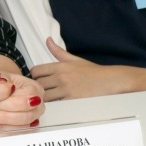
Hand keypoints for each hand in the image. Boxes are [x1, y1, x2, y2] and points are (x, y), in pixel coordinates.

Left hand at [31, 38, 145, 100]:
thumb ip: (58, 51)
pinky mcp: (72, 101)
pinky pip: (56, 105)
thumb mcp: (75, 60)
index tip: (39, 80)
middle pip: (38, 84)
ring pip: (44, 96)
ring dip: (45, 99)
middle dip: (38, 88)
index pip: (35, 71)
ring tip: (50, 99)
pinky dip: (54, 106)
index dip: (35, 77)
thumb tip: (47, 39)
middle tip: (43, 91)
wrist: (111, 81)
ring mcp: (66, 90)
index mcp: (60, 66)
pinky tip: (58, 105)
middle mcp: (61, 77)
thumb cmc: (93, 72)